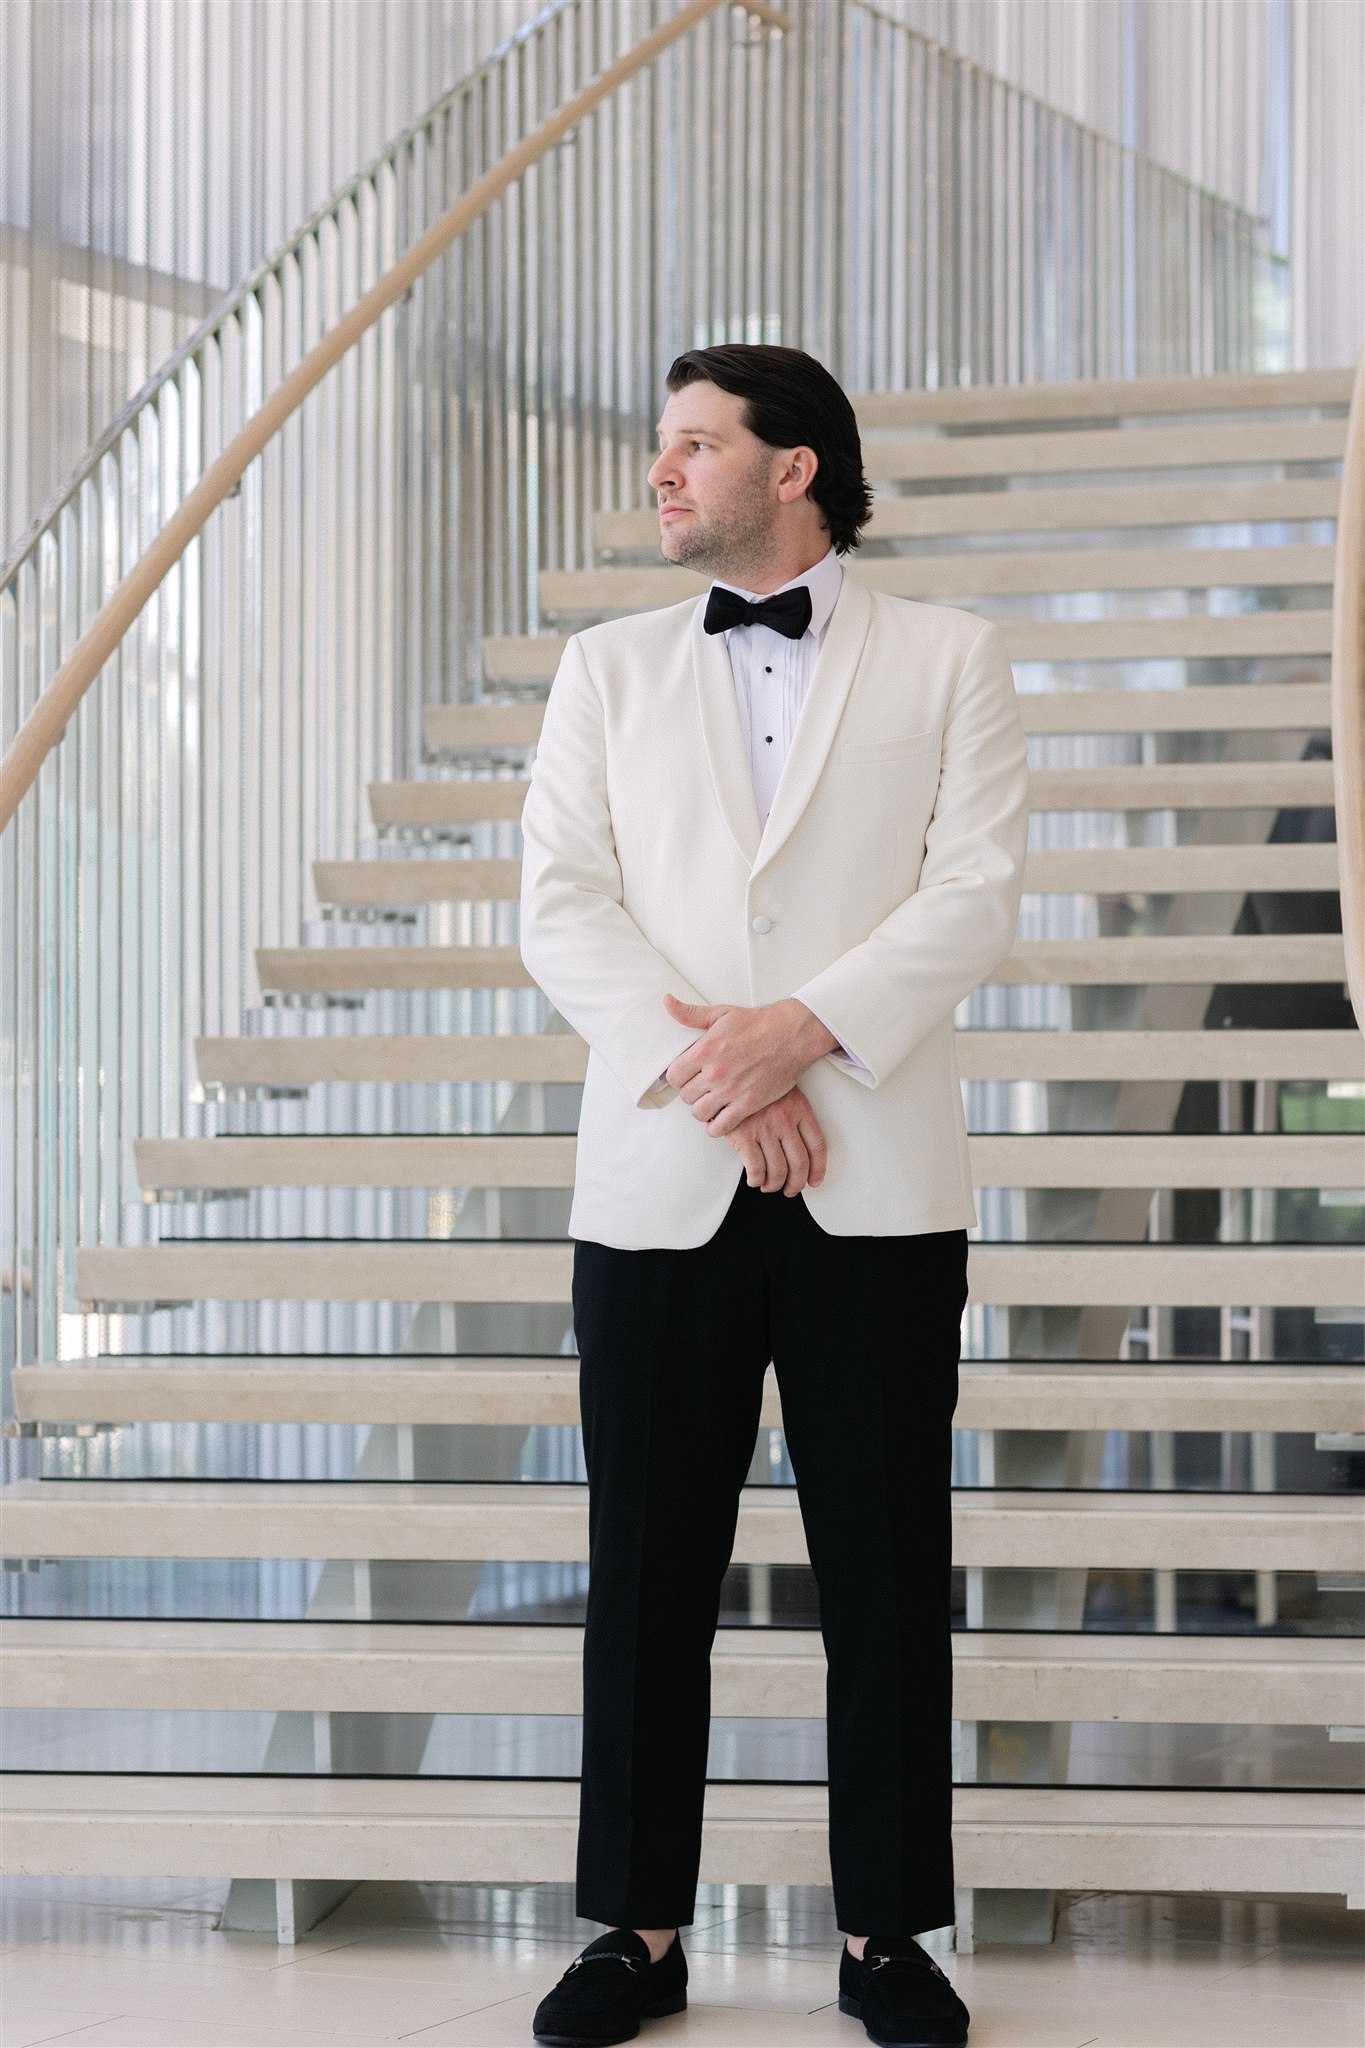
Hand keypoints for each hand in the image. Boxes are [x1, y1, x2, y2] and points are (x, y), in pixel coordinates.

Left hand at [661, 992, 838, 1135]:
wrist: (791, 1034)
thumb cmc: (759, 1024)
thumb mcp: (720, 1013)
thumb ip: (690, 1013)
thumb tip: (668, 1002)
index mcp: (705, 1051)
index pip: (673, 1076)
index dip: (678, 1077)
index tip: (686, 1075)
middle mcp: (715, 1073)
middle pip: (685, 1096)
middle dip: (691, 1092)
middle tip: (700, 1088)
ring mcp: (731, 1091)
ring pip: (699, 1113)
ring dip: (702, 1109)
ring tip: (709, 1102)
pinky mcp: (748, 1104)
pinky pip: (721, 1127)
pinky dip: (716, 1127)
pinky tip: (720, 1118)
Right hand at [726, 1085, 826, 1195]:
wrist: (730, 1068)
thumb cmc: (755, 1079)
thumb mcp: (783, 1088)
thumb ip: (794, 1112)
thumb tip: (800, 1143)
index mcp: (799, 1109)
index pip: (817, 1146)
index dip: (818, 1169)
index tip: (814, 1180)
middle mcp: (785, 1121)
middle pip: (800, 1164)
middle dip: (796, 1184)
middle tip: (791, 1189)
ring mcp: (764, 1129)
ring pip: (778, 1171)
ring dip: (774, 1185)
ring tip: (769, 1185)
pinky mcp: (743, 1135)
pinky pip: (756, 1169)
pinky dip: (756, 1180)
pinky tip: (754, 1179)